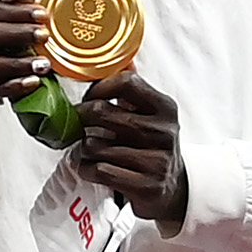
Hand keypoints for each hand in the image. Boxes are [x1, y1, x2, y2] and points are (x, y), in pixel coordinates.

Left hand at [76, 71, 188, 225]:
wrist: (172, 189)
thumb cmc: (151, 147)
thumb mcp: (151, 115)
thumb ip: (134, 91)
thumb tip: (123, 62)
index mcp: (164, 107)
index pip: (126, 83)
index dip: (98, 88)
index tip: (89, 97)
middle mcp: (163, 131)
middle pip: (102, 112)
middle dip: (82, 117)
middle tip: (79, 123)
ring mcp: (157, 160)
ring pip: (94, 145)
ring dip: (83, 149)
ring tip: (91, 150)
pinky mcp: (146, 186)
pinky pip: (99, 170)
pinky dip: (87, 169)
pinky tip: (93, 168)